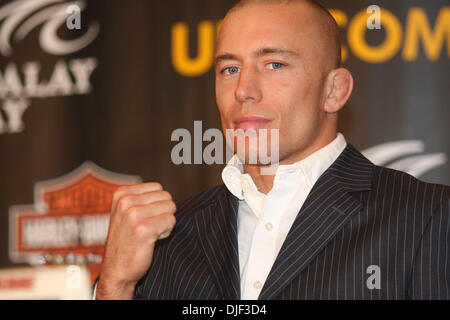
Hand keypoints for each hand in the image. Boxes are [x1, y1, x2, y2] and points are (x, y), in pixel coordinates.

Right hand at [96, 182, 175, 298]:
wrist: (116, 271)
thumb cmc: (125, 242)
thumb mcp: (126, 213)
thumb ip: (142, 199)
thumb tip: (166, 194)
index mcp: (121, 194)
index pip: (158, 188)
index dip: (157, 204)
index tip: (144, 218)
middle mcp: (126, 201)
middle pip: (166, 197)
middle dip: (163, 212)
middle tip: (148, 227)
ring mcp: (134, 215)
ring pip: (170, 208)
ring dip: (165, 222)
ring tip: (149, 233)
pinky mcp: (144, 229)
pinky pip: (171, 221)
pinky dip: (166, 231)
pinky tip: (152, 239)